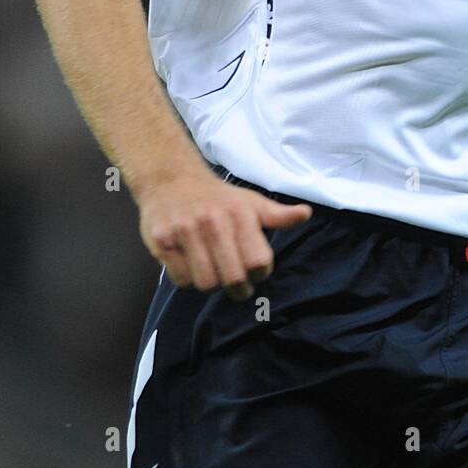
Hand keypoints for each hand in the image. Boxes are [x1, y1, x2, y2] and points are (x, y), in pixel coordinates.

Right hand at [137, 170, 312, 299]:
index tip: (256, 270)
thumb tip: (306, 213)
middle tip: (238, 286)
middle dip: (239, 288)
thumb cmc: (217, 197)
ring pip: (206, 283)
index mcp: (239, 214)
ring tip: (214, 272)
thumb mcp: (250, 201)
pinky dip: (188, 279)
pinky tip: (192, 264)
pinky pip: (181, 280)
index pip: (258, 262)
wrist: (171, 178)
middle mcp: (213, 222)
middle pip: (233, 278)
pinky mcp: (162, 241)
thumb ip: (278, 214)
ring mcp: (185, 232)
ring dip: (213, 284)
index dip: (260, 272)